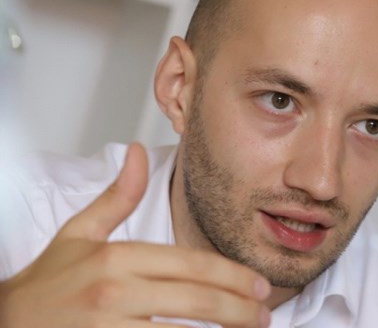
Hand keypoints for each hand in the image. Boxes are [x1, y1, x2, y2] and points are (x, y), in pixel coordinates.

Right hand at [0, 143, 270, 326]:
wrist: (4, 322)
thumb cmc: (47, 284)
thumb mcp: (80, 233)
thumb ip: (118, 196)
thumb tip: (138, 152)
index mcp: (117, 259)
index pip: (192, 265)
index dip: (233, 276)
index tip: (258, 285)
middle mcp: (115, 294)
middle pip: (198, 300)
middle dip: (241, 308)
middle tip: (265, 314)